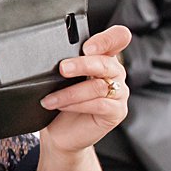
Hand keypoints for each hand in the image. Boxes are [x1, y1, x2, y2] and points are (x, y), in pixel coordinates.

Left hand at [38, 26, 129, 153]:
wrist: (62, 132)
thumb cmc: (63, 101)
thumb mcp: (63, 78)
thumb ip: (68, 62)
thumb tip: (52, 53)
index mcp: (104, 57)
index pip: (118, 38)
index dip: (107, 39)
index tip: (87, 47)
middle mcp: (115, 73)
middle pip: (105, 63)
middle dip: (82, 65)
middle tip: (63, 69)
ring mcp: (119, 93)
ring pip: (98, 86)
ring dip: (71, 92)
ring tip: (52, 98)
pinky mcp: (117, 112)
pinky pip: (99, 104)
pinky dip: (77, 104)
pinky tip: (62, 106)